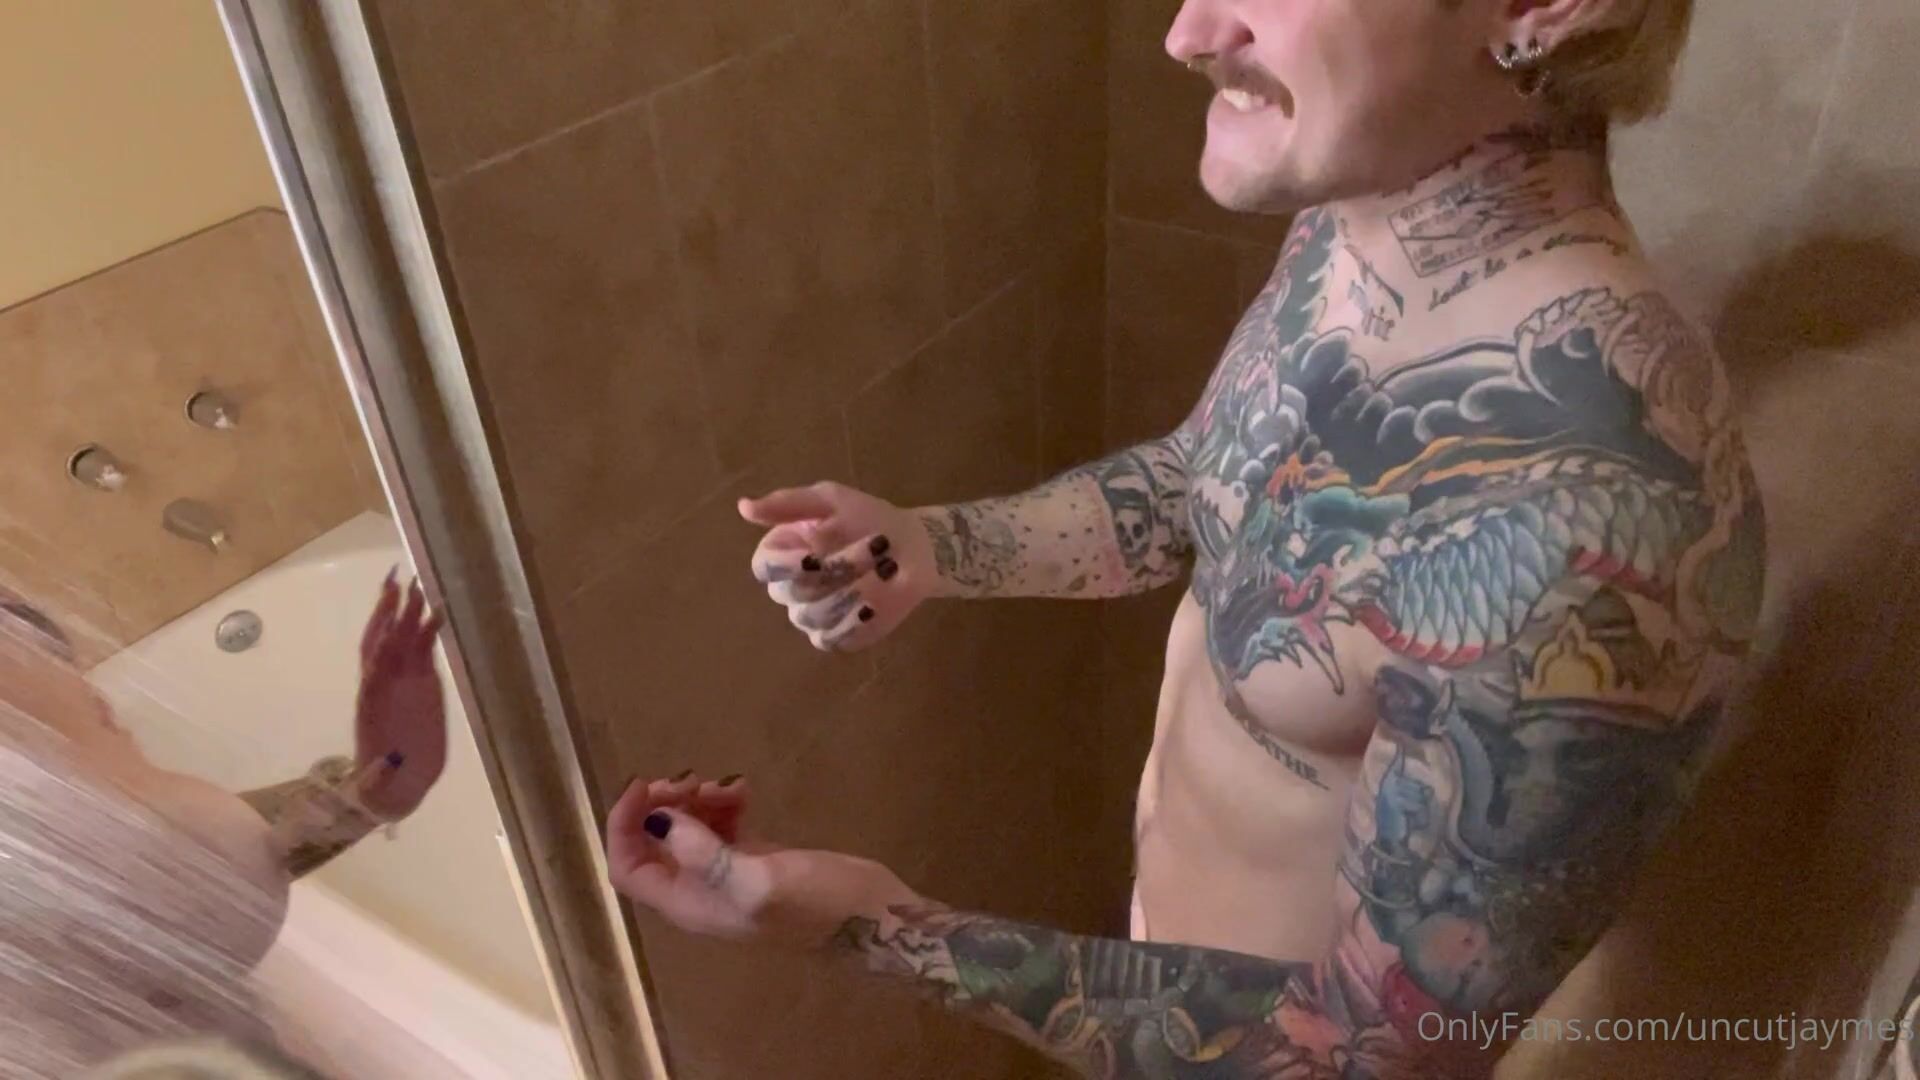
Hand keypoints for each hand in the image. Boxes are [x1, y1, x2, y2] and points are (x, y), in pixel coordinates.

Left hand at [352, 573, 446, 820]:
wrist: (396, 785)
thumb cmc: (385, 783)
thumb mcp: (379, 783)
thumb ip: (379, 773)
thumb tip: (383, 766)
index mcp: (371, 704)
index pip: (375, 667)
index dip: (383, 644)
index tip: (391, 621)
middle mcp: (384, 685)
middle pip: (384, 641)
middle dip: (389, 613)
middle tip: (398, 581)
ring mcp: (403, 680)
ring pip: (403, 639)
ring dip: (408, 613)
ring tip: (419, 584)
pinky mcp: (423, 682)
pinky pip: (423, 650)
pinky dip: (428, 630)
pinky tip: (439, 611)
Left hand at [605, 772, 918, 947]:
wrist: (873, 919)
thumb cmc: (817, 904)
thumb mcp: (758, 880)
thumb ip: (704, 855)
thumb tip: (659, 820)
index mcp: (688, 905)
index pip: (628, 867)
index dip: (623, 825)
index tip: (647, 785)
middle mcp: (698, 893)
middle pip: (652, 845)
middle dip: (662, 806)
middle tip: (692, 779)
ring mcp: (726, 877)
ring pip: (685, 831)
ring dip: (695, 801)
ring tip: (725, 785)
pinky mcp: (754, 861)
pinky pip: (719, 827)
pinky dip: (722, 804)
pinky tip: (743, 789)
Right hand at [739, 483, 938, 651]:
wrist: (914, 547)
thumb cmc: (868, 519)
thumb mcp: (830, 500)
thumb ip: (788, 503)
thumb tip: (743, 507)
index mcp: (782, 552)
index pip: (765, 566)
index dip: (788, 563)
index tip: (817, 552)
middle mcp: (791, 586)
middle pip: (792, 591)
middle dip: (835, 569)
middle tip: (874, 548)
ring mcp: (812, 614)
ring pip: (810, 616)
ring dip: (847, 593)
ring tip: (882, 571)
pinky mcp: (836, 635)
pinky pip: (828, 639)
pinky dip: (849, 624)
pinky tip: (871, 606)